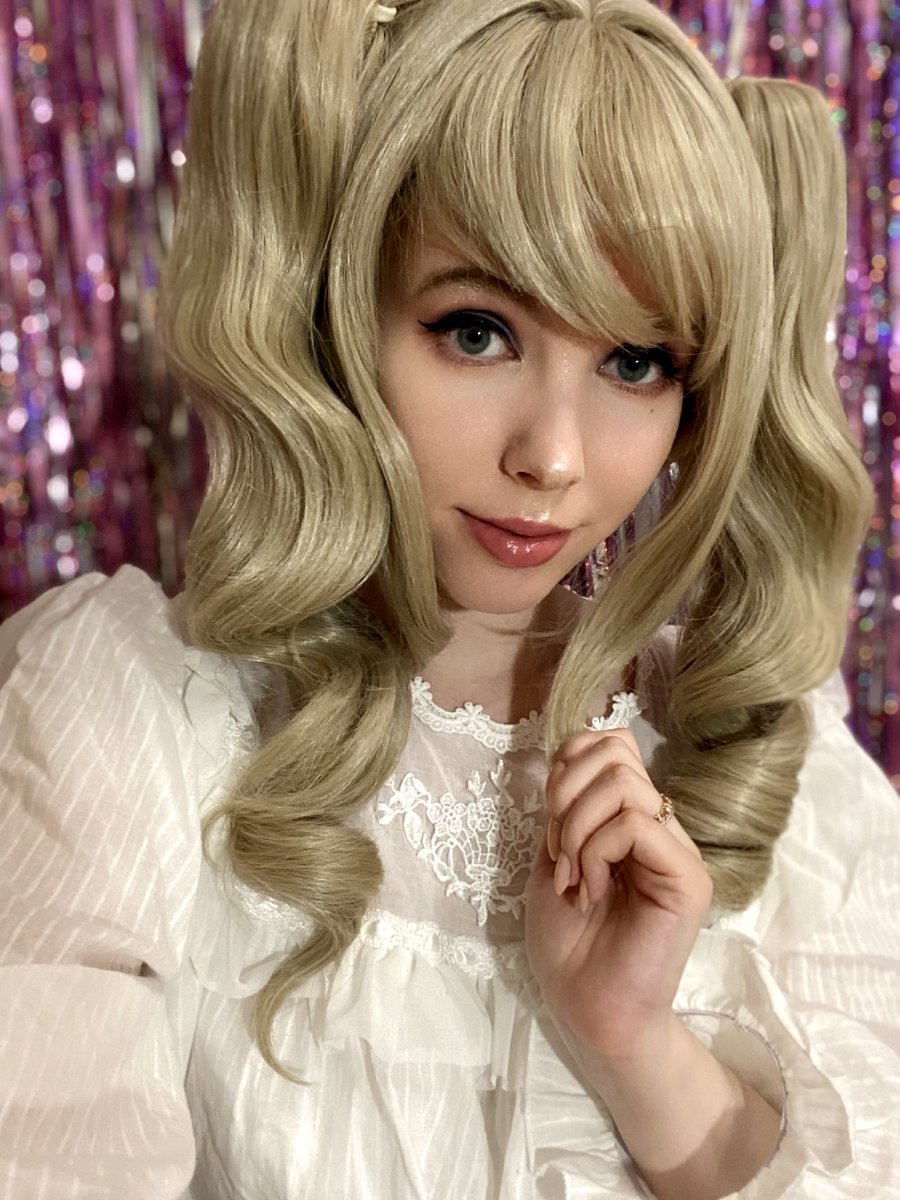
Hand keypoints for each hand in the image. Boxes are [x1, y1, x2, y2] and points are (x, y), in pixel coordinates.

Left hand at [525, 727, 712, 1059]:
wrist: (584, 1006)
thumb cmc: (566, 940)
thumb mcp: (553, 853)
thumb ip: (566, 803)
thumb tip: (569, 752)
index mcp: (628, 816)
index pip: (609, 743)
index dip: (566, 766)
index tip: (547, 825)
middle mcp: (659, 824)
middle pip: (615, 750)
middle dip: (564, 793)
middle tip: (557, 851)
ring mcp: (677, 849)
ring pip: (624, 784)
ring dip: (575, 828)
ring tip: (572, 877)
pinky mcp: (688, 878)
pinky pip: (634, 826)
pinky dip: (594, 852)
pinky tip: (589, 892)